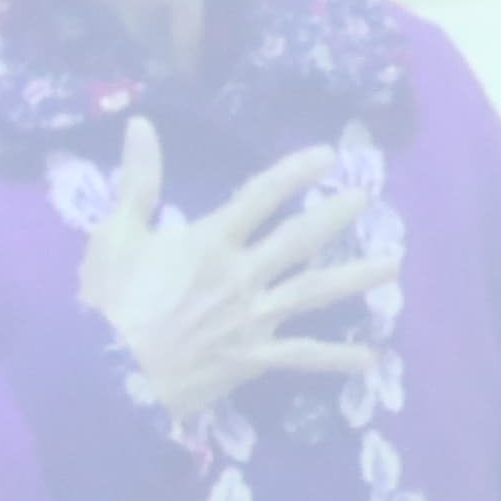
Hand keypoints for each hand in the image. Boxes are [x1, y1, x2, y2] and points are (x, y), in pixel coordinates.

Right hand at [75, 117, 384, 420]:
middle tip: (367, 197)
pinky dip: (337, 358)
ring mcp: (252, 318)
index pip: (261, 195)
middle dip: (335, 216)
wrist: (107, 375)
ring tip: (394, 264)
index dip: (296, 172)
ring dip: (357, 277)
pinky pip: (303, 357)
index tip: (327, 155)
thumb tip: (142, 125)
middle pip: (300, 239)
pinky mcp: (253, 359)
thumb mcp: (115, 234)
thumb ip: (138, 181)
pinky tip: (371, 358)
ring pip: (315, 292)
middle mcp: (242, 275)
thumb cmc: (107, 304)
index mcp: (210, 241)